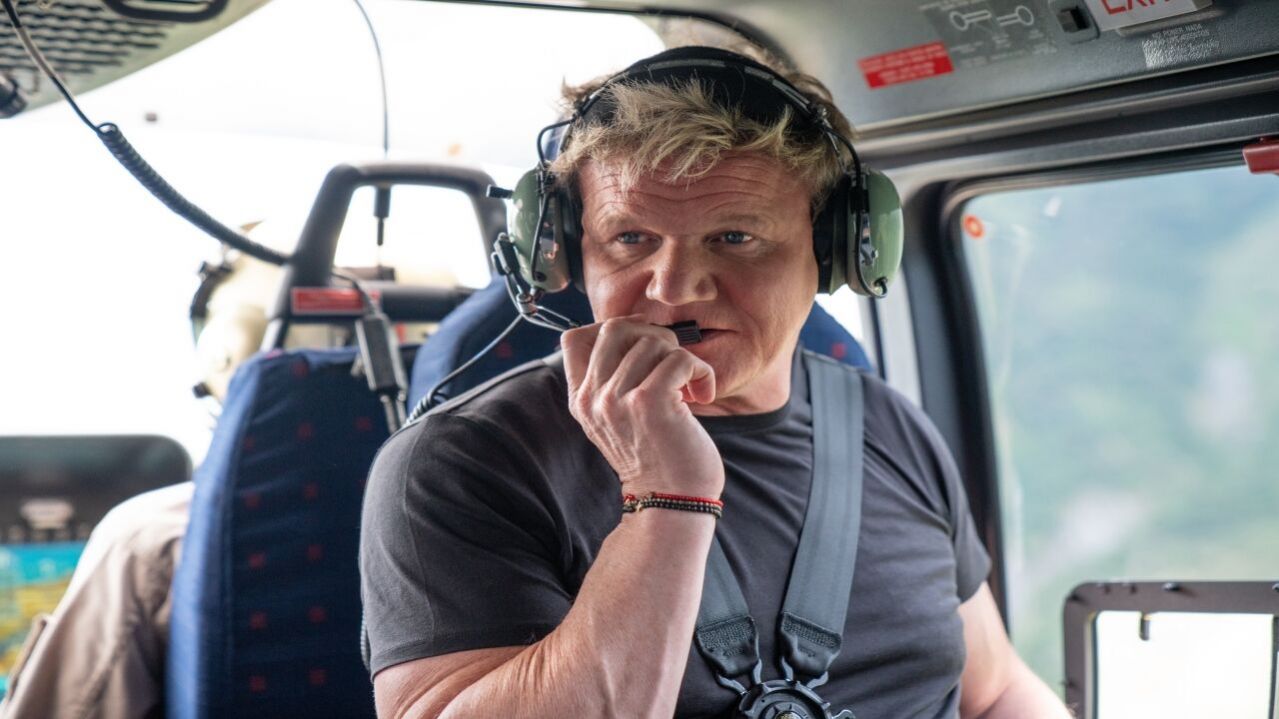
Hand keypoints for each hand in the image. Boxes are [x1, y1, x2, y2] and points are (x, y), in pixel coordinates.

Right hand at [562, 316, 723, 499]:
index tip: (643, 348)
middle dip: (652, 335)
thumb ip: (612, 381)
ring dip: (683, 359)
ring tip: (689, 388)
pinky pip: (680, 359)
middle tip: (672, 363)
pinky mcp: (649, 402)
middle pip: (614, 328)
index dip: (614, 330)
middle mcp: (593, 398)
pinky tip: (702, 396)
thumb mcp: (617, 419)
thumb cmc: (656, 456)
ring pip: (653, 341)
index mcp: (581, 400)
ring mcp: (617, 400)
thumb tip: (635, 330)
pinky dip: (701, 373)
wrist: (671, 502)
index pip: (574, 338)